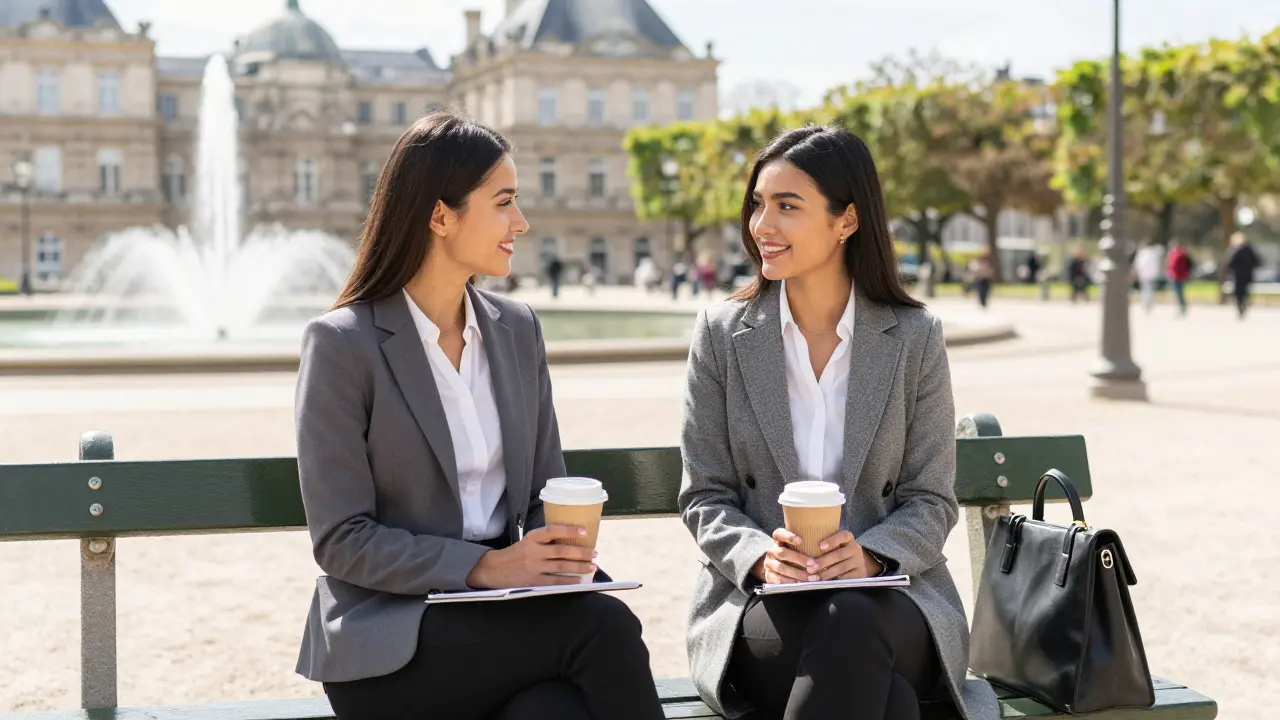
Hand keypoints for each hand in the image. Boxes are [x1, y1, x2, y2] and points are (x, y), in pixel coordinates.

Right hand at [465, 525, 596, 588]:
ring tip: (592, 566)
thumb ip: (545, 540)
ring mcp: (533, 567)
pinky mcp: (533, 581)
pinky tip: (579, 580)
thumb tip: (571, 540)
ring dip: (578, 566)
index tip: (584, 531)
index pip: (552, 531)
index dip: (569, 530)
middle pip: (561, 551)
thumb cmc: (516, 553)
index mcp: (532, 538)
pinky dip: (568, 581)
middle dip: (580, 552)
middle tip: (594, 552)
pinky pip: (554, 581)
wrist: (495, 569)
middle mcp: (533, 551)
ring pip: (560, 566)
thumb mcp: (528, 541)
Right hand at [753, 528, 820, 583]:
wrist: (775, 568)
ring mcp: (769, 564)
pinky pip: (779, 579)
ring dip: (797, 573)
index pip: (779, 534)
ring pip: (781, 568)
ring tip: (810, 577)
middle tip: (813, 564)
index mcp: (777, 541)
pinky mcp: (769, 575)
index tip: (800, 540)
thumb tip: (824, 546)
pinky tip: (801, 583)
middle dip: (799, 559)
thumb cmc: (792, 555)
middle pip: (783, 553)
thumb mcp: (795, 547)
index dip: (788, 536)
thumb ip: (804, 544)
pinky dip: (791, 582)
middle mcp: (772, 551)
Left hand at [812, 531, 882, 580]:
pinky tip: (824, 583)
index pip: (842, 536)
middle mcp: (855, 549)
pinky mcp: (860, 574)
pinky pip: (846, 578)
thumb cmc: (841, 550)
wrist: (862, 563)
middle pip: (839, 555)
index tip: (820, 546)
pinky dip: (834, 580)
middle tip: (810, 568)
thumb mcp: (838, 543)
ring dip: (826, 574)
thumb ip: (826, 543)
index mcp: (848, 538)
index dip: (832, 541)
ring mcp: (858, 562)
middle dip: (823, 562)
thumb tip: (802, 544)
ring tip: (813, 578)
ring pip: (841, 568)